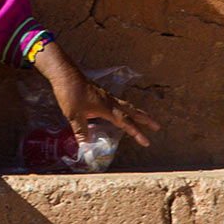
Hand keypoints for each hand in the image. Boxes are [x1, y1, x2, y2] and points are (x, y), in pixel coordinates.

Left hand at [31, 41, 159, 147]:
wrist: (65, 75)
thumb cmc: (70, 93)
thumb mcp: (73, 115)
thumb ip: (81, 131)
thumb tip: (86, 149)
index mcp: (106, 107)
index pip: (125, 122)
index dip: (136, 132)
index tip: (146, 141)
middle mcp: (110, 101)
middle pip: (132, 111)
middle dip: (145, 120)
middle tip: (157, 127)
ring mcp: (107, 97)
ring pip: (127, 106)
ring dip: (138, 113)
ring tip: (146, 119)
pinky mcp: (101, 94)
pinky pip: (119, 103)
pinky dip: (126, 109)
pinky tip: (123, 112)